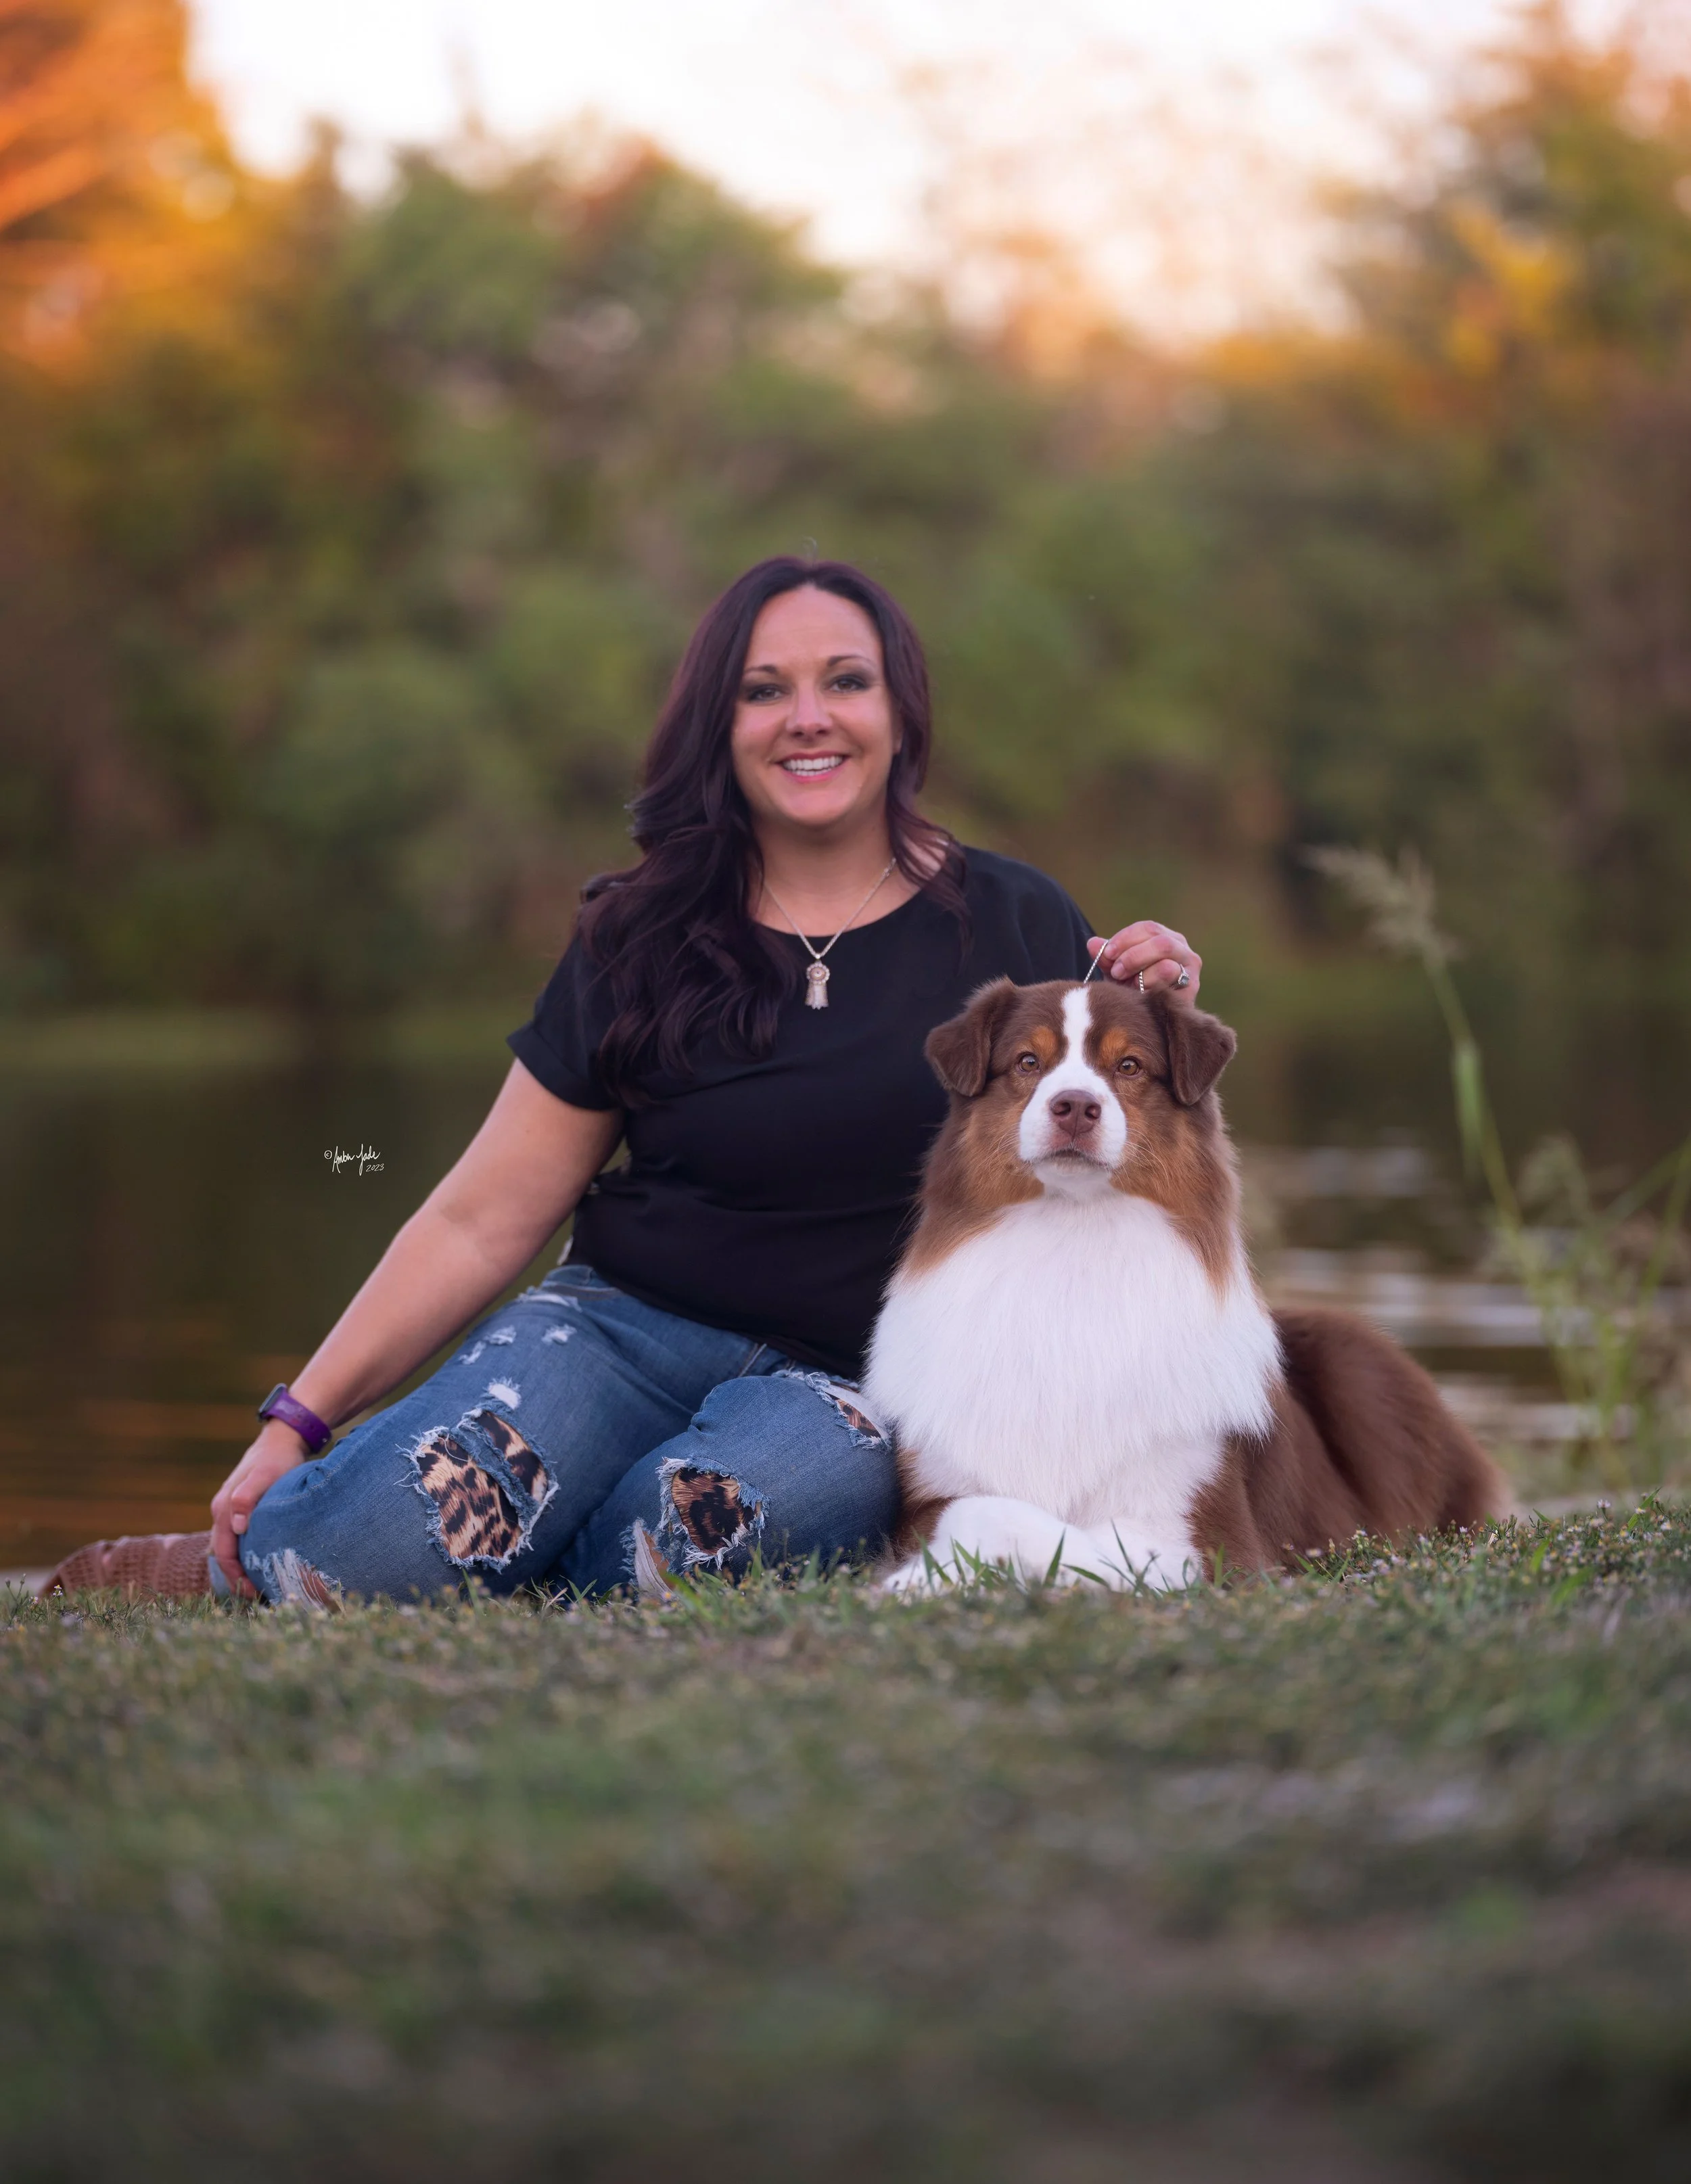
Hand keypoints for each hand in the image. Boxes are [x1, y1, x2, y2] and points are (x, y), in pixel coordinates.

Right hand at [210, 1419, 309, 1596]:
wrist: (281, 1440)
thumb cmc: (276, 1458)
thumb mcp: (265, 1475)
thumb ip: (247, 1496)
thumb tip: (236, 1525)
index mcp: (223, 1509)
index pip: (223, 1552)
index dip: (235, 1575)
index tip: (252, 1592)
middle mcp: (222, 1511)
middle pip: (223, 1554)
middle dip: (236, 1577)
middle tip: (258, 1595)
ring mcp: (229, 1510)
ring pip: (228, 1547)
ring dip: (240, 1567)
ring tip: (259, 1585)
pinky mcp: (240, 1509)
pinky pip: (236, 1538)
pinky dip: (244, 1553)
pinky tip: (260, 1561)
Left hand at [1087, 920, 1201, 1004]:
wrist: (1149, 1018)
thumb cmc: (1133, 988)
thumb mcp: (1117, 970)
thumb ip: (1106, 957)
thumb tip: (1092, 943)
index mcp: (1167, 938)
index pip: (1149, 928)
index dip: (1126, 938)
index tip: (1107, 953)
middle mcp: (1183, 951)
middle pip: (1160, 942)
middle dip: (1133, 956)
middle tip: (1116, 971)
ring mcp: (1190, 972)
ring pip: (1166, 964)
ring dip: (1142, 974)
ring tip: (1128, 984)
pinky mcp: (1191, 991)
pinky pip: (1170, 986)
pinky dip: (1151, 987)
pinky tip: (1140, 994)